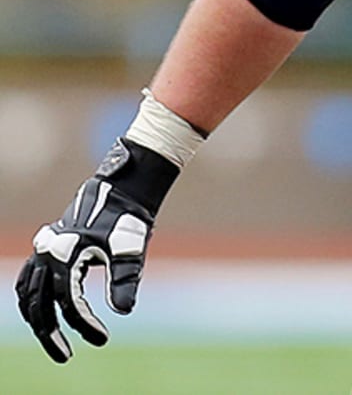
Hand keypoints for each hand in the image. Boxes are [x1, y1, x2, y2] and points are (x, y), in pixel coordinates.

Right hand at [14, 139, 175, 362]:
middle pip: (39, 305)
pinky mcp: (47, 247)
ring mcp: (43, 249)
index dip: (84, 325)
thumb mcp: (130, 250)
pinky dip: (31, 298)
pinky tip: (40, 312)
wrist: (122, 188)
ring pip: (29, 294)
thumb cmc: (128, 218)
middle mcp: (48, 254)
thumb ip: (124, 280)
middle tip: (66, 356)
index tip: (102, 339)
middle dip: (51, 333)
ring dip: (37, 319)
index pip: (70, 303)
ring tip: (53, 341)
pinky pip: (28, 279)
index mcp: (66, 255)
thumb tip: (124, 311)